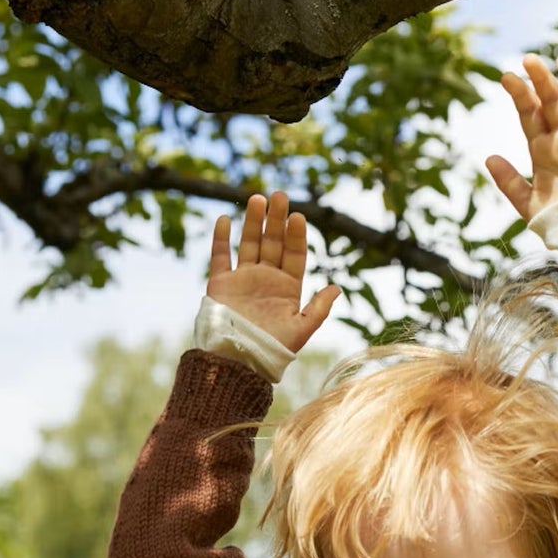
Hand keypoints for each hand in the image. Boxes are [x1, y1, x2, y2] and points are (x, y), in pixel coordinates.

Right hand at [206, 191, 341, 352]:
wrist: (239, 362)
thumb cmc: (273, 350)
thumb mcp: (301, 329)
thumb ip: (319, 309)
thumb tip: (337, 288)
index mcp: (287, 289)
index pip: (294, 255)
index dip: (296, 236)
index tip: (298, 217)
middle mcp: (266, 280)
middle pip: (273, 243)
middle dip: (276, 220)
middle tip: (280, 196)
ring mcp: (244, 279)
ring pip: (249, 244)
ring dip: (253, 222)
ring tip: (258, 199)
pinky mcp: (221, 284)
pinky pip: (220, 256)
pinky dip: (221, 238)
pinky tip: (226, 219)